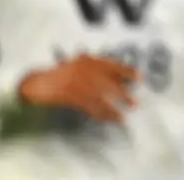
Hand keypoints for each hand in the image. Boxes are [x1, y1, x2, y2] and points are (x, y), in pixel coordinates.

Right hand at [18, 54, 138, 122]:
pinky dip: (100, 114)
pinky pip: (90, 107)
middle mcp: (88, 72)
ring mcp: (81, 85)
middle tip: (135, 103)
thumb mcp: (81, 63)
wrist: (42, 82)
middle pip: (110, 84)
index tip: (140, 77)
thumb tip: (118, 75)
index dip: (128, 71)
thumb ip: (98, 65)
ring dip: (113, 110)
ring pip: (101, 99)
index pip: (113, 65)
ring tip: (122, 118)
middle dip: (124, 95)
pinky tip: (107, 120)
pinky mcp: (74, 97)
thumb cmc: (63, 73)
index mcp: (91, 62)